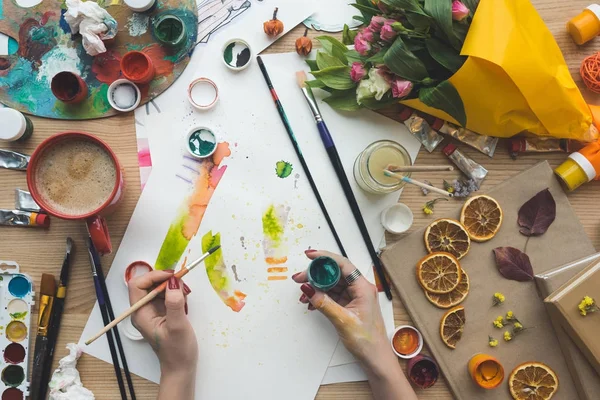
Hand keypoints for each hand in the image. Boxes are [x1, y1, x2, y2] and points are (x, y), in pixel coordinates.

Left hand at [128, 271, 197, 379]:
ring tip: (185, 295)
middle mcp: (143, 310)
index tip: (171, 276)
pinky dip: (175, 293)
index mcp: (140, 314)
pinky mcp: (161, 313)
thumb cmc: (177, 351)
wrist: (180, 368)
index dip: (153, 276)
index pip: (137, 285)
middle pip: (148, 284)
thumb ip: (174, 303)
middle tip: (182, 283)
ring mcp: (152, 311)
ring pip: (158, 288)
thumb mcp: (178, 326)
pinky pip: (165, 295)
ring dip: (171, 286)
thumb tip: (173, 282)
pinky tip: (184, 301)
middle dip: (164, 280)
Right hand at [293, 250, 416, 399]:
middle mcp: (360, 288)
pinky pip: (332, 294)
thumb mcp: (342, 321)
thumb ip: (323, 303)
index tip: (310, 255)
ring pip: (332, 284)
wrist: (375, 358)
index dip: (325, 257)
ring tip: (303, 294)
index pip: (342, 264)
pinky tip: (311, 303)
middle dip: (316, 274)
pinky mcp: (350, 304)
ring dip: (316, 287)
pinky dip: (321, 297)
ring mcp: (354, 296)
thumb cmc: (367, 341)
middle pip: (335, 273)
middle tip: (299, 278)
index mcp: (363, 287)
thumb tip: (307, 288)